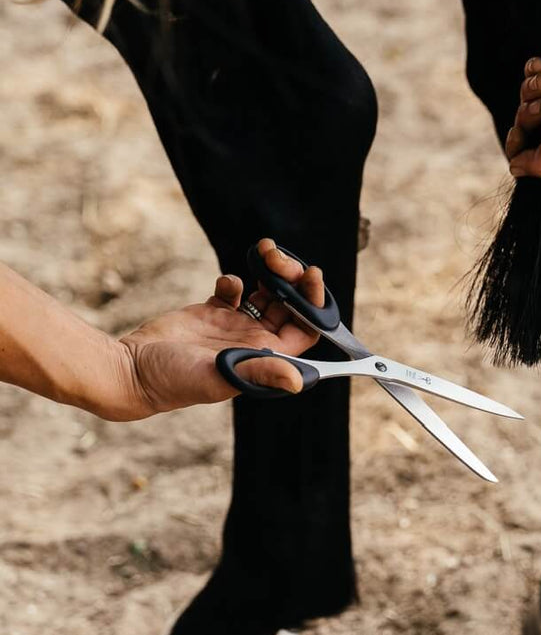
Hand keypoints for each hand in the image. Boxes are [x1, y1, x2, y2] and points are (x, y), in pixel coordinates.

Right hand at [109, 240, 325, 419]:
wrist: (131, 371)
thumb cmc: (174, 381)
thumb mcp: (219, 374)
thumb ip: (260, 372)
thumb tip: (298, 382)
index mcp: (265, 356)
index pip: (307, 328)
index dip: (314, 303)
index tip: (310, 275)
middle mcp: (255, 341)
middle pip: (290, 306)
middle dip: (292, 279)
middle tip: (278, 258)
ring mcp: (234, 326)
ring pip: (266, 295)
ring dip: (270, 273)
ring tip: (264, 252)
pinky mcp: (211, 313)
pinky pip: (235, 291)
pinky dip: (235, 280)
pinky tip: (226, 283)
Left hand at [506, 8, 540, 178]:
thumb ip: (540, 165)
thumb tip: (516, 169)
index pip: (540, 169)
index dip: (524, 153)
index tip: (520, 136)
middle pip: (530, 138)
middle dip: (527, 118)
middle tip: (540, 107)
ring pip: (529, 108)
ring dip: (532, 93)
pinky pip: (533, 84)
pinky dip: (534, 74)